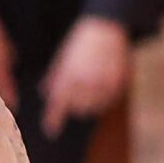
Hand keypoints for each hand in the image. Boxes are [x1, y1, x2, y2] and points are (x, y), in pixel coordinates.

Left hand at [41, 15, 130, 137]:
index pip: (58, 103)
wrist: (104, 30)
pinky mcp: (118, 84)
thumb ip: (54, 77)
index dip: (53, 119)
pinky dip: (102, 98)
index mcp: (68, 76)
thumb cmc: (78, 44)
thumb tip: (45, 93)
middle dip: (72, 105)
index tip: (50, 132)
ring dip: (88, 103)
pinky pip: (108, 101)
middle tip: (73, 92)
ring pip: (93, 107)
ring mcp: (103, 84)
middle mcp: (86, 83)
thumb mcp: (61, 59)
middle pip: (77, 109)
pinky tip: (100, 85)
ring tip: (88, 86)